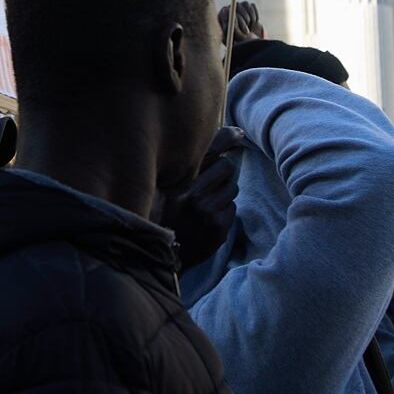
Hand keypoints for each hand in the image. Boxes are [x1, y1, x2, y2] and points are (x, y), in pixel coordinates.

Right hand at [162, 127, 241, 270]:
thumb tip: (211, 144)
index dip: (225, 144)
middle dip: (223, 172)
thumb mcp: (161, 188)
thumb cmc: (159, 215)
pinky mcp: (220, 231)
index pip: (216, 156)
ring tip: (206, 200)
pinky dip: (223, 210)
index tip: (234, 138)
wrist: (161, 255)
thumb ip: (183, 168)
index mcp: (183, 187)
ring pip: (232, 189)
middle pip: (228, 169)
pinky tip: (208, 217)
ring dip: (223, 192)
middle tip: (211, 179)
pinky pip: (232, 209)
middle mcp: (199, 200)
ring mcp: (212, 217)